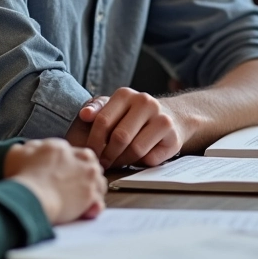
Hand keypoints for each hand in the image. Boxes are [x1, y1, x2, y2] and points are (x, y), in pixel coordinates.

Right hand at [4, 138, 106, 223]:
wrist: (30, 197)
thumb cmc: (21, 176)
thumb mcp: (17, 154)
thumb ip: (28, 149)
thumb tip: (30, 149)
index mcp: (61, 147)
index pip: (74, 153)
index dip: (71, 165)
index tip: (65, 176)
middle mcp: (79, 158)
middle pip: (90, 164)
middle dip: (86, 174)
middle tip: (76, 187)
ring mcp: (87, 175)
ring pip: (99, 181)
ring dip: (93, 190)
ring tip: (81, 200)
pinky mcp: (91, 194)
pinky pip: (99, 201)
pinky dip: (94, 207)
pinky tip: (85, 211)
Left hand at [68, 87, 182, 168]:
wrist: (171, 116)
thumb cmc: (133, 115)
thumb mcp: (114, 107)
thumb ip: (97, 109)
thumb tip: (84, 115)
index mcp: (126, 94)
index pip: (103, 121)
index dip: (94, 141)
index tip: (91, 153)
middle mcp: (145, 102)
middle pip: (120, 137)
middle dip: (108, 155)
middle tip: (103, 163)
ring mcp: (162, 119)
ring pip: (135, 149)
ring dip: (123, 161)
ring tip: (118, 162)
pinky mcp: (173, 137)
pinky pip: (150, 158)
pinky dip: (141, 163)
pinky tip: (138, 159)